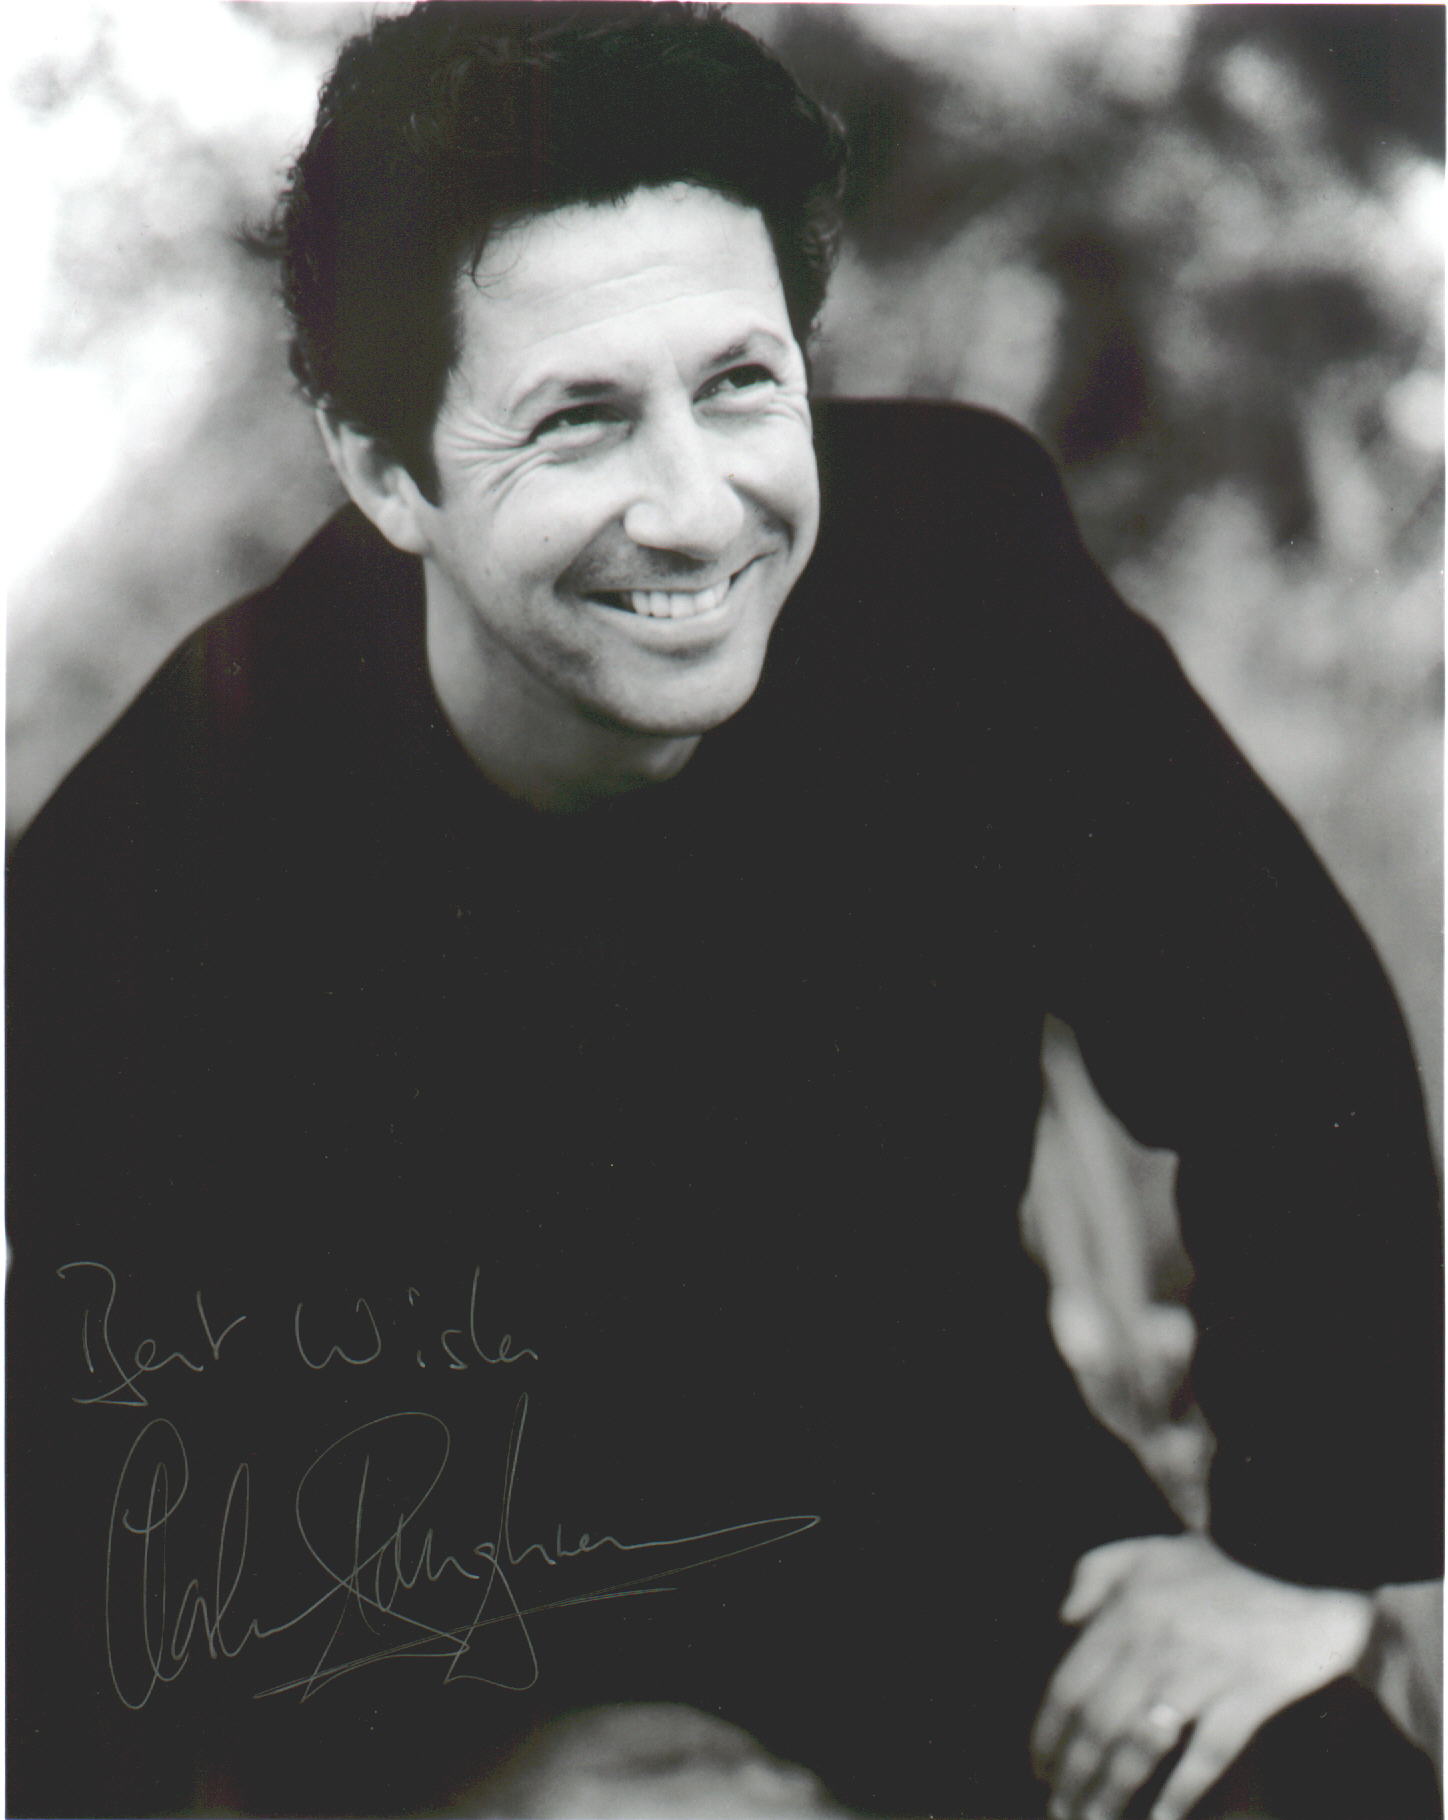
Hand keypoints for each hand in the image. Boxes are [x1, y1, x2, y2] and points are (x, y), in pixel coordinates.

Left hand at [1030, 1532, 1371, 1819]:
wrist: (1300, 1566)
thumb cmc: (1219, 1564)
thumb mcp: (1146, 1551)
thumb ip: (1094, 1575)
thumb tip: (1064, 1620)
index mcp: (1126, 1612)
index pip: (1070, 1685)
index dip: (1048, 1732)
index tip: (1038, 1767)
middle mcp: (1154, 1645)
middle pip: (1097, 1725)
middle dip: (1072, 1775)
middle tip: (1058, 1811)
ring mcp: (1201, 1674)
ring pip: (1140, 1747)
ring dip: (1111, 1792)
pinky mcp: (1246, 1697)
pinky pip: (1205, 1756)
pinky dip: (1179, 1794)